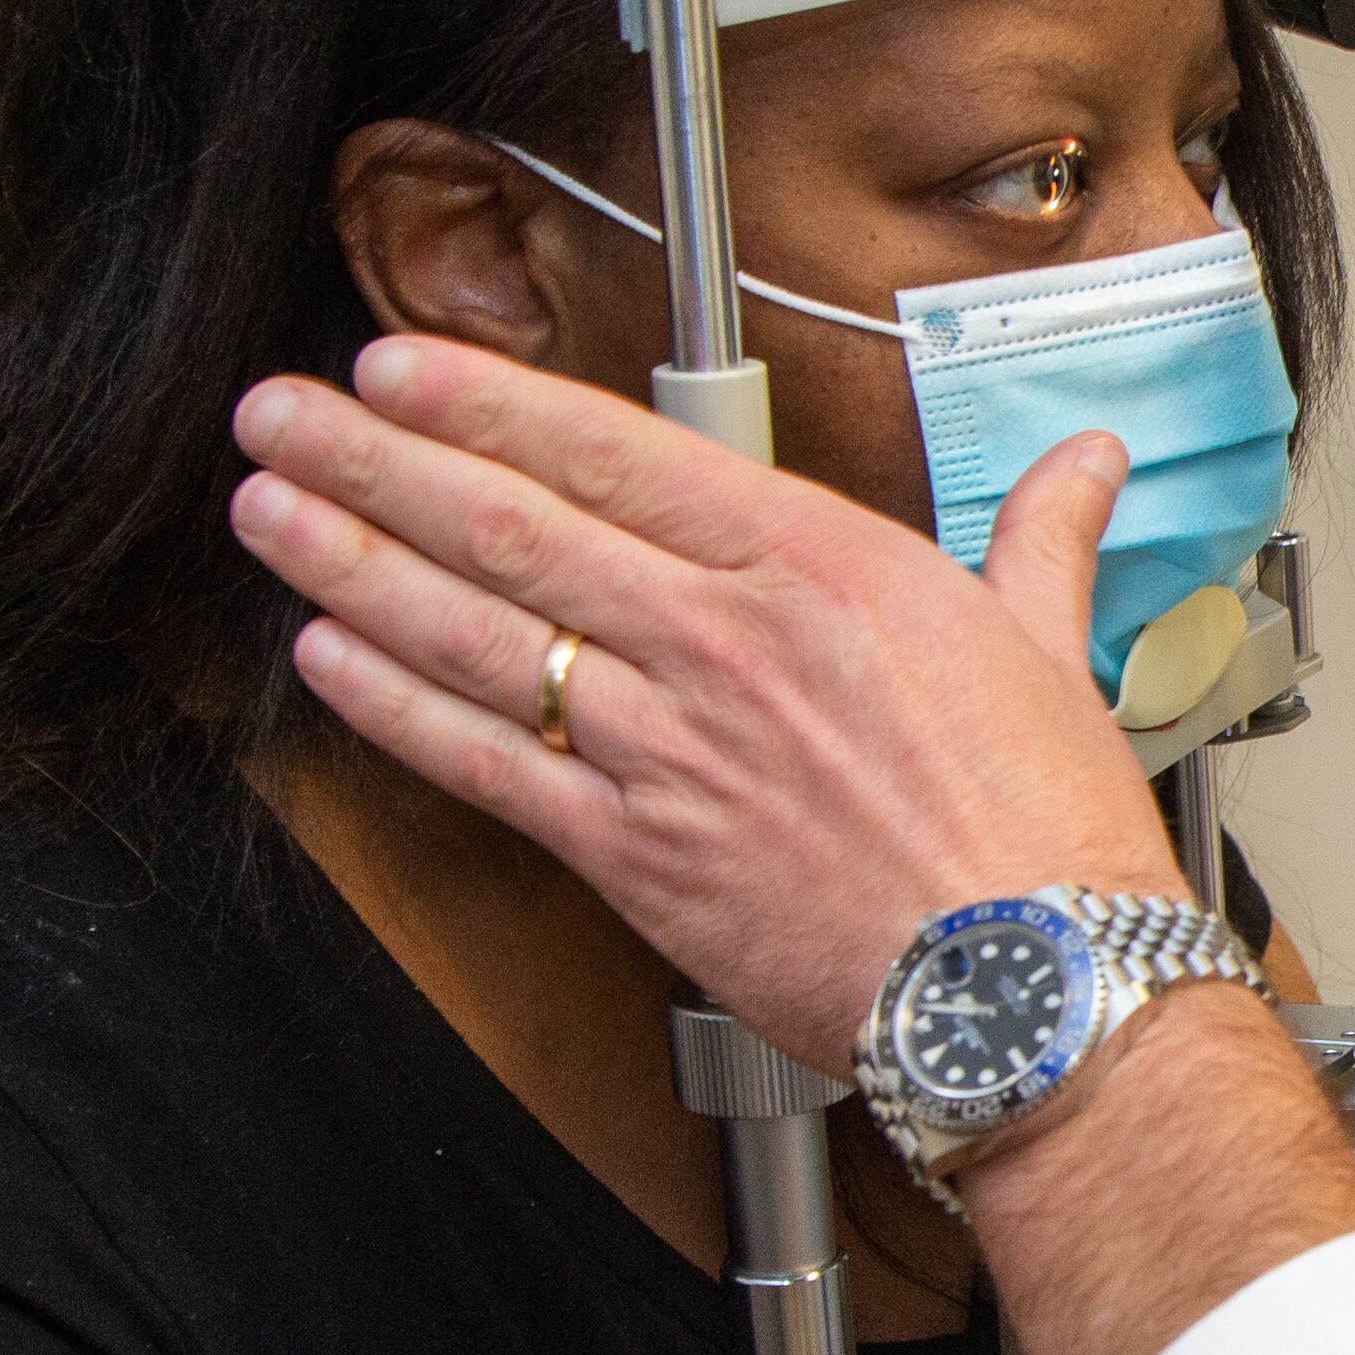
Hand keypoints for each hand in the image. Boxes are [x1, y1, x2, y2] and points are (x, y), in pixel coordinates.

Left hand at [226, 336, 1185, 1070]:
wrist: (1035, 989)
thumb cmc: (1046, 833)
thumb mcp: (1048, 649)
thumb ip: (1038, 539)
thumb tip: (1084, 467)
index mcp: (822, 569)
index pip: (615, 455)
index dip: (486, 403)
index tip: (401, 365)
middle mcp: (724, 643)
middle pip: (510, 527)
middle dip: (374, 459)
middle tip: (278, 414)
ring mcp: (667, 748)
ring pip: (472, 632)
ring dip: (350, 562)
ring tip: (270, 508)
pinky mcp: (633, 855)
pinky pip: (483, 764)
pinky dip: (393, 706)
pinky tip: (330, 658)